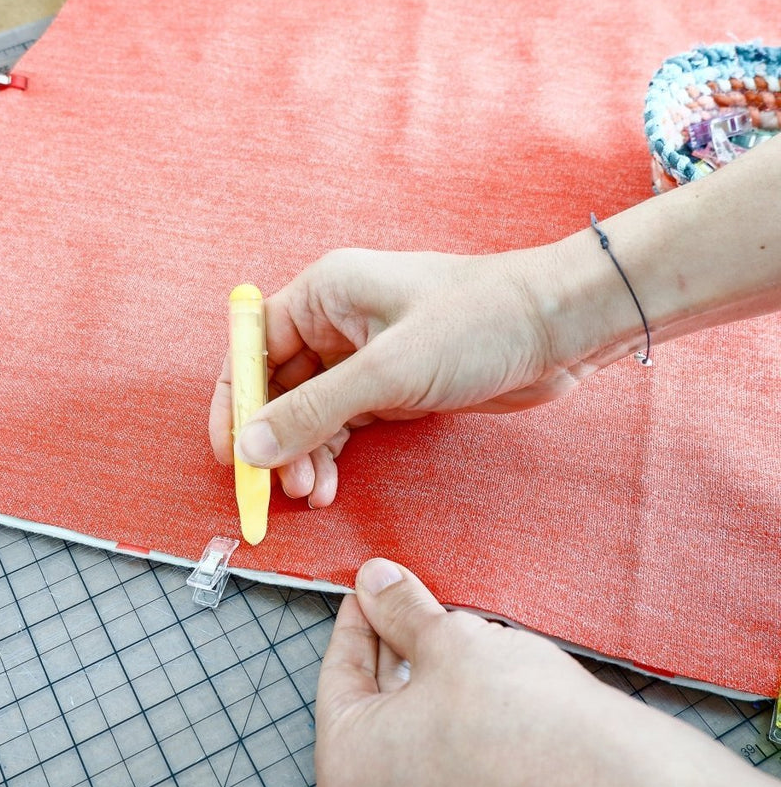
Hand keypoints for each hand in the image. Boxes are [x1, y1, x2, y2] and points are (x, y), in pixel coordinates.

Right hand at [209, 246, 588, 505]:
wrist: (560, 328)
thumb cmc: (478, 323)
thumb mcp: (388, 371)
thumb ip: (314, 411)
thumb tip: (250, 447)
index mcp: (324, 293)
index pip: (253, 346)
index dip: (234, 399)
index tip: (227, 450)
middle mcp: (336, 321)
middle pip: (278, 385)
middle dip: (273, 437)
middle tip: (277, 485)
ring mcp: (364, 356)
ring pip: (309, 411)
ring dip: (302, 453)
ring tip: (310, 493)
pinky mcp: (391, 387)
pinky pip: (342, 424)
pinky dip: (331, 455)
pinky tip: (329, 485)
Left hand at [314, 559, 780, 786]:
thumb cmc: (526, 722)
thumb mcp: (449, 639)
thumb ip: (399, 609)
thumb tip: (374, 582)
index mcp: (346, 770)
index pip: (337, 674)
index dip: (358, 619)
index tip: (372, 589)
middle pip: (371, 712)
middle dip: (393, 652)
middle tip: (413, 605)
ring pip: (408, 745)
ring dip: (423, 690)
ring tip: (455, 641)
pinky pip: (442, 777)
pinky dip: (450, 732)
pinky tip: (481, 692)